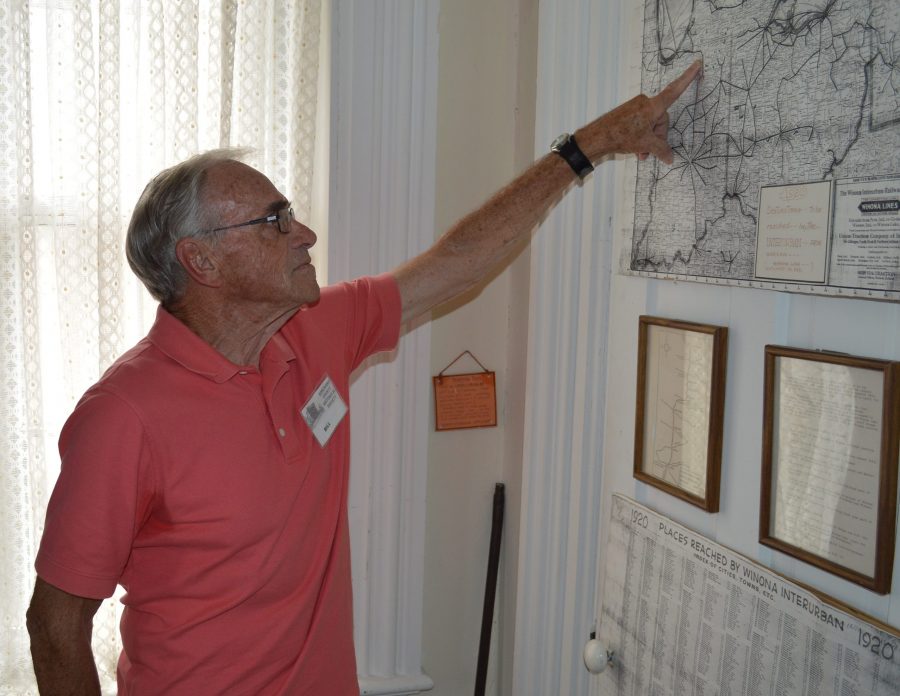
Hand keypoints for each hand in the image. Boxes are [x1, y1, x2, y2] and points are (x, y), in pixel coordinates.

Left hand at [577, 60, 701, 165]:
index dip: (688, 78)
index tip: (697, 63)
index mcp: (653, 106)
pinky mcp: (627, 112)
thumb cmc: (622, 136)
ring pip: (649, 125)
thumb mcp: (646, 145)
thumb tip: (670, 158)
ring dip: (648, 140)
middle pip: (661, 120)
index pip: (675, 91)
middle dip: (657, 137)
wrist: (598, 137)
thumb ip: (662, 150)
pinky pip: (640, 124)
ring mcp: (635, 107)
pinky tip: (635, 149)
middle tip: (649, 152)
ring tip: (641, 154)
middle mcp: (645, 103)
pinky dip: (640, 137)